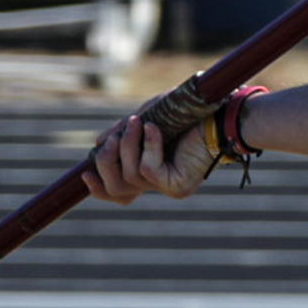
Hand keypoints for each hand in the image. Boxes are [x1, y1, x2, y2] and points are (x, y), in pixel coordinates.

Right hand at [83, 112, 216, 203]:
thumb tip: (96, 145)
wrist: (222, 115)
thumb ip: (123, 133)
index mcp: (152, 172)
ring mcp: (169, 187)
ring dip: (128, 145)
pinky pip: (147, 169)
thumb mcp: (148, 119)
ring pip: (130, 175)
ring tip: (138, 123)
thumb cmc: (188, 113)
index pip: (118, 194)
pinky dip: (148, 145)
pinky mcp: (177, 186)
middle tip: (113, 139)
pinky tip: (155, 127)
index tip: (85, 173)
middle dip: (107, 162)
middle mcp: (160, 184)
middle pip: (117, 189)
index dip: (98, 188)